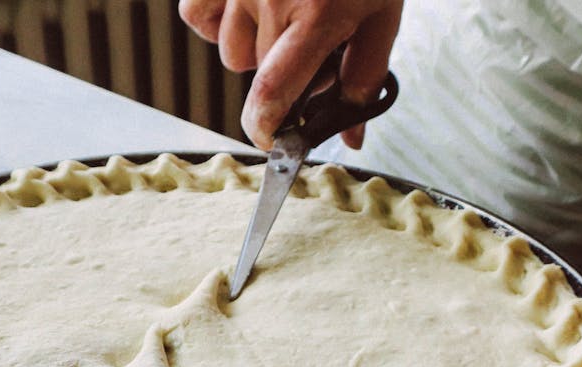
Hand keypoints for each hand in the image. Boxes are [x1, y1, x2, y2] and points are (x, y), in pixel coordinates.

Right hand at [179, 0, 402, 149]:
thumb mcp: (383, 15)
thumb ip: (365, 77)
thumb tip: (349, 139)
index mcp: (317, 16)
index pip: (273, 91)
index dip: (265, 127)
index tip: (271, 139)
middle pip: (259, 73)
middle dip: (286, 73)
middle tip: (314, 45)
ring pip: (230, 51)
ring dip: (254, 48)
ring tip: (283, 18)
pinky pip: (198, 15)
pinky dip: (217, 21)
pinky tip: (245, 10)